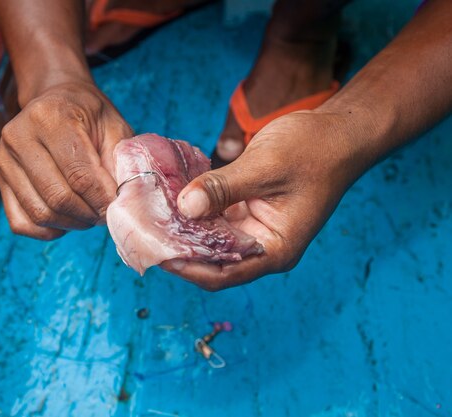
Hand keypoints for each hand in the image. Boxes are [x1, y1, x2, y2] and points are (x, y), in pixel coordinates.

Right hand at [0, 81, 132, 239]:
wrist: (55, 100)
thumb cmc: (89, 115)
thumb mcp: (114, 127)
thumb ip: (120, 162)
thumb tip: (123, 201)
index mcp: (50, 117)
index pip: (79, 175)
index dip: (102, 199)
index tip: (118, 207)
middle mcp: (19, 136)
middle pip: (58, 197)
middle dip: (88, 214)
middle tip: (106, 213)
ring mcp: (4, 159)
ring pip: (40, 213)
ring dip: (72, 223)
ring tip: (90, 214)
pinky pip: (22, 222)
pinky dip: (49, 230)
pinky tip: (67, 218)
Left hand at [162, 110, 369, 289]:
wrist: (337, 131)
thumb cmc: (313, 151)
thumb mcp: (265, 167)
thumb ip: (223, 188)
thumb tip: (184, 206)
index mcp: (275, 250)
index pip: (222, 273)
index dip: (186, 268)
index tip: (155, 254)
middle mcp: (261, 245)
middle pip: (210, 260)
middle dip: (178, 249)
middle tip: (142, 235)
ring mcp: (252, 228)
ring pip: (208, 238)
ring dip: (182, 228)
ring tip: (148, 217)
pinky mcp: (244, 208)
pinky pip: (212, 215)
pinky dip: (192, 208)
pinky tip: (168, 197)